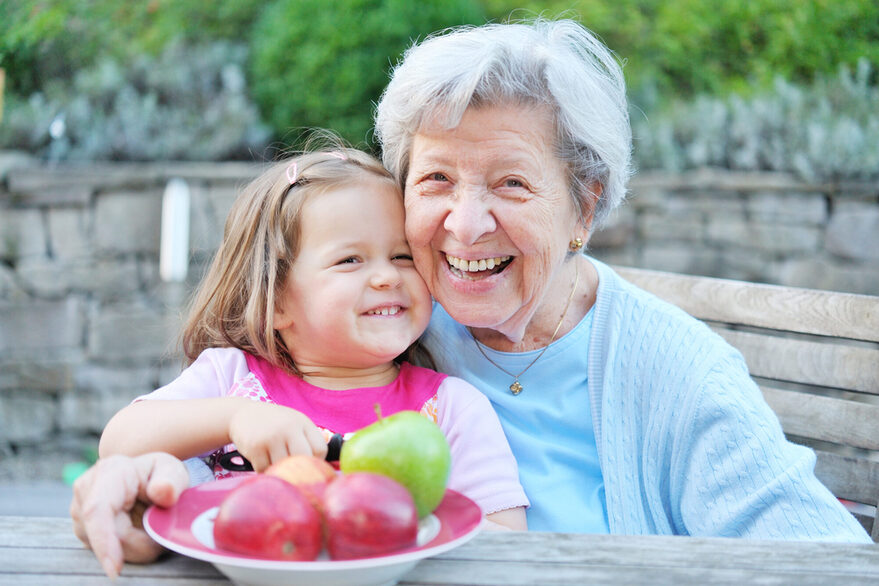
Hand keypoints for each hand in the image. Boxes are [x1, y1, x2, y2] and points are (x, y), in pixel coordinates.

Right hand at [70, 453, 188, 578]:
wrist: (144, 478)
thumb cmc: (159, 476)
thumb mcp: (173, 472)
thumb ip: (171, 482)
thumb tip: (163, 491)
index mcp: (109, 472)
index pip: (98, 510)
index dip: (104, 541)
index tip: (115, 570)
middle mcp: (86, 491)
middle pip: (110, 536)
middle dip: (140, 543)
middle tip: (163, 530)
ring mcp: (80, 513)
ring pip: (106, 548)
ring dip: (135, 545)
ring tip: (150, 524)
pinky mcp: (83, 530)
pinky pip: (106, 551)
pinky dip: (127, 548)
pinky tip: (137, 530)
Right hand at [228, 401, 327, 470]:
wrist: (243, 414)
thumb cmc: (274, 422)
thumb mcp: (295, 422)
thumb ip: (308, 439)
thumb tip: (322, 465)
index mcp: (302, 422)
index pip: (321, 449)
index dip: (317, 460)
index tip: (309, 463)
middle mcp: (288, 428)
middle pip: (303, 460)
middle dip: (299, 469)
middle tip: (292, 470)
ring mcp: (271, 438)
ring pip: (283, 468)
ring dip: (280, 470)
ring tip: (275, 461)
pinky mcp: (254, 447)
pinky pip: (265, 470)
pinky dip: (265, 470)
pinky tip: (263, 460)